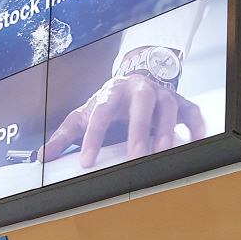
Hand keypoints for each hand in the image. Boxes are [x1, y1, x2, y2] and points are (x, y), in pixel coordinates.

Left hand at [39, 74, 205, 167]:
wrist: (135, 78)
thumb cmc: (109, 102)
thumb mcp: (84, 115)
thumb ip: (64, 135)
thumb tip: (42, 156)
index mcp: (112, 93)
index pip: (101, 114)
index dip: (93, 137)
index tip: (86, 161)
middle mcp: (139, 91)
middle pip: (140, 107)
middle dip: (139, 131)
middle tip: (135, 156)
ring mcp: (162, 96)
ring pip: (168, 110)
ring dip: (167, 132)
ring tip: (163, 153)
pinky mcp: (181, 103)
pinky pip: (192, 114)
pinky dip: (197, 127)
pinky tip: (198, 141)